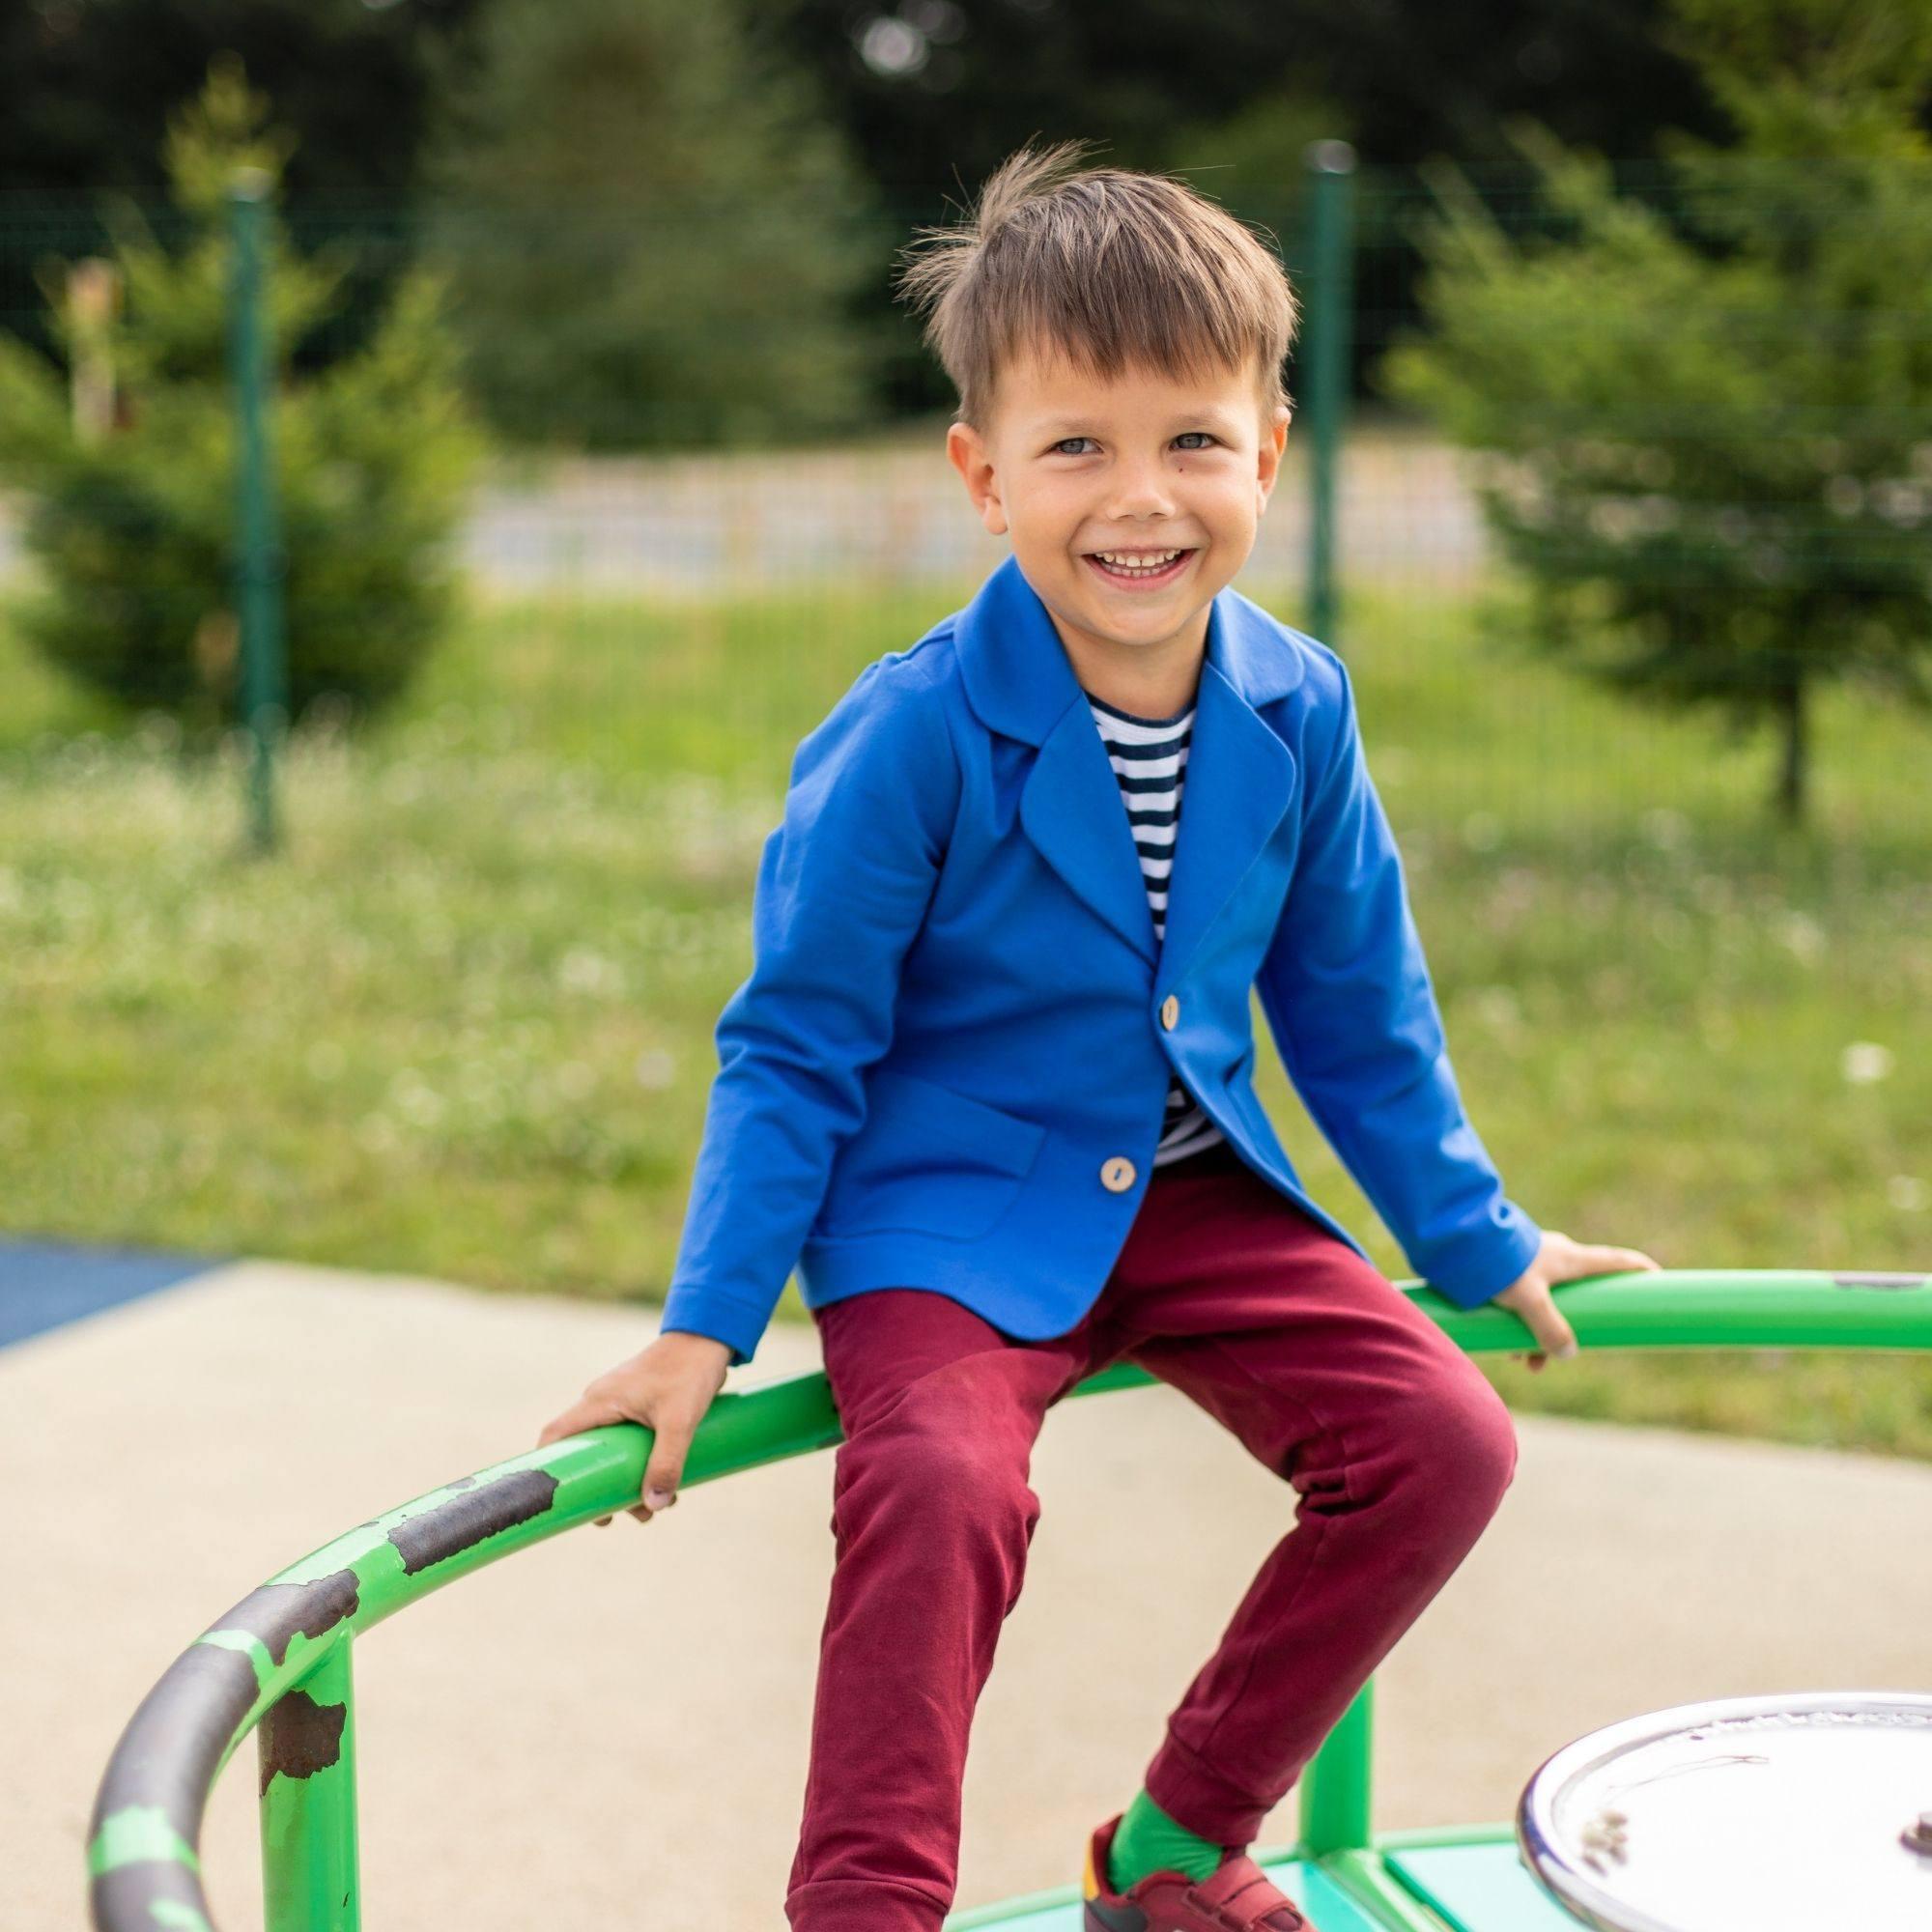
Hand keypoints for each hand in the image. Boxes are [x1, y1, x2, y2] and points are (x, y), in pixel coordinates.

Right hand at [535, 1330, 732, 1525]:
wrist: (709, 1338)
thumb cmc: (689, 1372)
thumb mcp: (679, 1421)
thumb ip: (666, 1462)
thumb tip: (653, 1506)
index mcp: (598, 1401)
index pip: (556, 1436)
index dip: (550, 1469)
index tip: (562, 1501)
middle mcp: (602, 1401)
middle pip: (586, 1452)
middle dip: (601, 1487)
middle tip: (619, 1516)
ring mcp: (620, 1402)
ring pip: (611, 1450)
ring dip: (626, 1480)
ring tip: (652, 1508)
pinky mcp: (639, 1404)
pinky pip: (629, 1440)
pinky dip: (640, 1463)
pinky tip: (666, 1483)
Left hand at [1492, 1231, 1661, 1371]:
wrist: (1458, 1241)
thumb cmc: (1498, 1264)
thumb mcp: (1529, 1301)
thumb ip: (1550, 1330)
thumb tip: (1569, 1354)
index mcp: (1572, 1258)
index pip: (1618, 1261)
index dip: (1641, 1272)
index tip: (1660, 1282)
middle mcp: (1557, 1257)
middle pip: (1583, 1296)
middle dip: (1576, 1329)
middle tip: (1566, 1353)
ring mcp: (1534, 1263)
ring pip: (1550, 1305)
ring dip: (1541, 1335)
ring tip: (1525, 1362)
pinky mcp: (1512, 1270)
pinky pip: (1526, 1302)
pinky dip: (1522, 1326)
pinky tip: (1506, 1349)